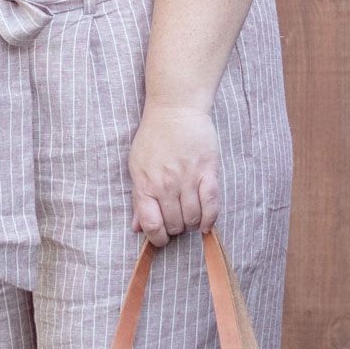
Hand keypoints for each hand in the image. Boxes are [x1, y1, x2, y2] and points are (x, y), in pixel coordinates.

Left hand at [128, 106, 220, 246]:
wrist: (175, 109)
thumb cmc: (154, 137)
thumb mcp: (137, 166)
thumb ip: (139, 198)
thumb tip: (137, 227)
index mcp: (145, 184)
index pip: (151, 224)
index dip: (157, 238)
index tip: (161, 239)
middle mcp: (166, 185)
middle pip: (175, 223)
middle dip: (175, 229)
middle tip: (177, 223)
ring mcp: (188, 179)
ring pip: (193, 217)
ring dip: (192, 224)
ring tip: (190, 219)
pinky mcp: (208, 171)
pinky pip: (212, 204)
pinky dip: (210, 219)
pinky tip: (206, 225)